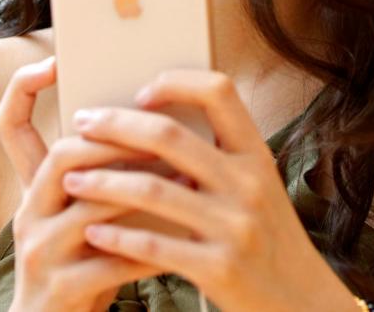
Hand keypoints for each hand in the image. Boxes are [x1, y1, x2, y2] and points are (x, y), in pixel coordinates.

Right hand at [0, 55, 168, 311]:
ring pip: (91, 208)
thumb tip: (158, 129)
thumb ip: (106, 178)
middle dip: (116, 141)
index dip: (22, 88)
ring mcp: (39, 252)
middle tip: (163, 133)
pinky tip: (180, 241)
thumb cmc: (85, 266)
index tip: (54, 61)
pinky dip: (148, 248)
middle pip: (63, 156)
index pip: (9, 125)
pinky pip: (109, 260)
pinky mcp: (59, 289)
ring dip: (143, 192)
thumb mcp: (85, 217)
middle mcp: (28, 213)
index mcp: (33, 189)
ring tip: (186, 182)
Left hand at [62, 69, 353, 311]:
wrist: (303, 304)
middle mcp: (248, 185)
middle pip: (170, 137)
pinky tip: (93, 232)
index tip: (140, 92)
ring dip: (102, 182)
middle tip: (82, 123)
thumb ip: (222, 159)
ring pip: (152, 190)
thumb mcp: (260, 189)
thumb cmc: (269, 241)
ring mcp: (235, 228)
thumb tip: (157, 125)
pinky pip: (155, 245)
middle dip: (116, 126)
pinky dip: (117, 236)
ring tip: (71, 179)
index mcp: (257, 157)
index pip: (219, 92)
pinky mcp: (219, 270)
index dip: (176, 83)